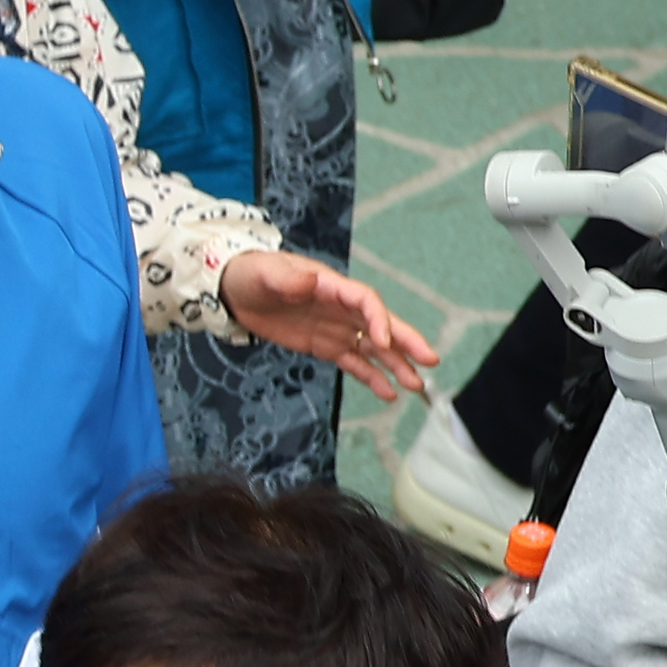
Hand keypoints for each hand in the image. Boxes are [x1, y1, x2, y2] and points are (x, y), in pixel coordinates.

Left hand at [214, 249, 434, 398]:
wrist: (236, 289)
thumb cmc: (254, 273)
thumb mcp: (266, 273)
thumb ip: (288, 280)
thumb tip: (311, 281)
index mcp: (332, 286)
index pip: (366, 301)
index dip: (378, 319)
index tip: (383, 342)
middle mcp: (342, 307)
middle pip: (381, 324)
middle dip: (406, 342)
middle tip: (429, 360)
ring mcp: (337, 328)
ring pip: (374, 348)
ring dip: (396, 365)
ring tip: (416, 385)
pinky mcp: (326, 346)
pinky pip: (354, 362)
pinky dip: (371, 377)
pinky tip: (388, 393)